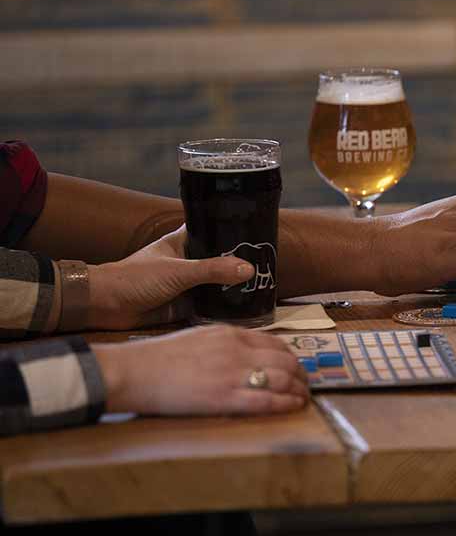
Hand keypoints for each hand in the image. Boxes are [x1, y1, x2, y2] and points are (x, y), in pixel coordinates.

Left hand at [88, 226, 253, 328]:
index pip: (211, 229)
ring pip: (217, 283)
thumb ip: (212, 270)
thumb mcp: (178, 271)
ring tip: (266, 284)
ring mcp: (188, 285)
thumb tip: (249, 269)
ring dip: (234, 285)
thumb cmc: (136, 278)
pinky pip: (211, 305)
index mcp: (182, 243)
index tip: (258, 230)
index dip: (231, 228)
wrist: (106, 307)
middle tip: (270, 263)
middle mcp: (188, 262)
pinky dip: (225, 306)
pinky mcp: (187, 305)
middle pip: (220, 258)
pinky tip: (248, 306)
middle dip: (240, 262)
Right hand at [93, 325, 308, 414]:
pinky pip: (267, 400)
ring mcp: (233, 374)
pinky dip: (287, 403)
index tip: (295, 367)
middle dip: (301, 374)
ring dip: (299, 390)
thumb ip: (225, 343)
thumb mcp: (199, 337)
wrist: (133, 371)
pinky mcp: (225, 398)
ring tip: (303, 398)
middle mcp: (237, 351)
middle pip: (285, 361)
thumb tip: (246, 352)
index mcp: (230, 334)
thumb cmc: (158, 357)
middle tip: (304, 384)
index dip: (291, 357)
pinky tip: (294, 406)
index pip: (275, 343)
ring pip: (282, 379)